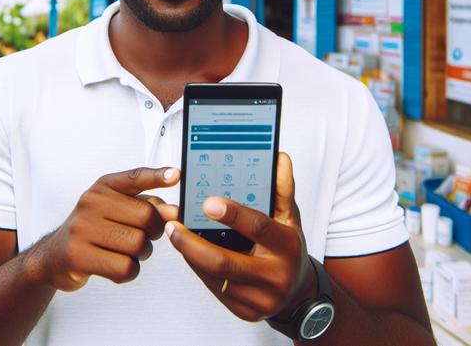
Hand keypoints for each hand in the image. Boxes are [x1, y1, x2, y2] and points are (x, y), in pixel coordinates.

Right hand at [31, 166, 179, 291]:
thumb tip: (173, 212)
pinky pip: (125, 268)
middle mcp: (91, 203)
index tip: (175, 175)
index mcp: (103, 188)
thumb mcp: (115, 210)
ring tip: (126, 252)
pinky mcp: (79, 256)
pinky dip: (129, 271)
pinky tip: (116, 266)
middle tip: (143, 237)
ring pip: (138, 245)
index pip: (134, 177)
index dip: (156, 176)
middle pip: (147, 217)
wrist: (55, 255)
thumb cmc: (92, 231)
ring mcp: (83, 228)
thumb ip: (145, 206)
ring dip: (141, 254)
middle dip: (153, 232)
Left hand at [165, 152, 314, 321]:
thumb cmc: (289, 250)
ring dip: (190, 253)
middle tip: (172, 223)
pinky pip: (213, 287)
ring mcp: (259, 299)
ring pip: (213, 275)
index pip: (258, 227)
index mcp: (287, 246)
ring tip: (175, 232)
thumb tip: (278, 158)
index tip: (207, 202)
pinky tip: (190, 251)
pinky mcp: (244, 312)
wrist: (298, 295)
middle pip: (223, 261)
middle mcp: (275, 276)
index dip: (232, 214)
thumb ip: (281, 189)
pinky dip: (198, 267)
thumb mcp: (290, 218)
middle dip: (191, 242)